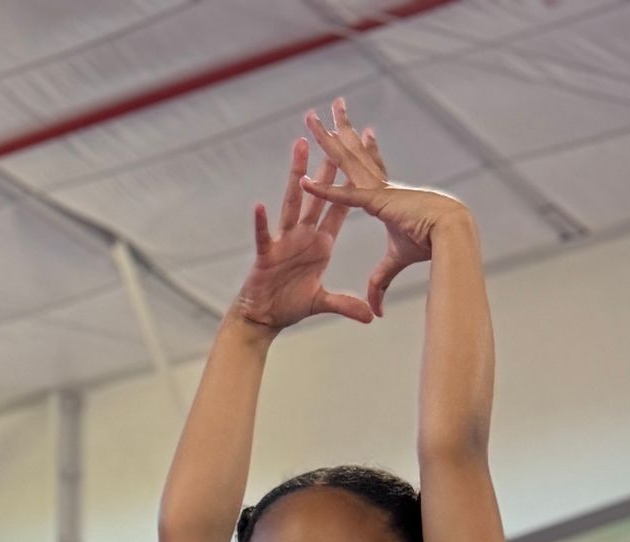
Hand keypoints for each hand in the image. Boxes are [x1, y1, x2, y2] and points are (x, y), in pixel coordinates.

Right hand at [233, 135, 371, 330]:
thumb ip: (345, 305)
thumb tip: (370, 316)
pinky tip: (260, 206)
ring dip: (296, 176)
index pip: (339, 209)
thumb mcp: (322, 303)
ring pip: (292, 203)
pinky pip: (264, 237)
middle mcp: (303, 236)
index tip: (360, 161)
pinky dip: (261, 223)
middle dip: (326, 167)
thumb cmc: (289, 306)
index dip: (350, 187)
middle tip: (334, 135)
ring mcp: (283, 242)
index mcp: (320, 244)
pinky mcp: (265, 255)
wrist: (263, 318)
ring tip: (300, 147)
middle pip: (318, 195)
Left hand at [301, 102, 471, 314]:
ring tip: (309, 117)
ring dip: (325, 141)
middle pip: (354, 154)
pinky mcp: (376, 203)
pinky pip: (344, 198)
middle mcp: (381, 186)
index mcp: (388, 196)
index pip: (372, 169)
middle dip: (341, 131)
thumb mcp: (397, 262)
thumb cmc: (432, 245)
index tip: (364, 131)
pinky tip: (305, 182)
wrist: (452, 234)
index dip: (367, 150)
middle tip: (330, 108)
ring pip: (344, 161)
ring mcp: (377, 190)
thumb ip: (381, 281)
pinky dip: (324, 193)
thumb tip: (376, 309)